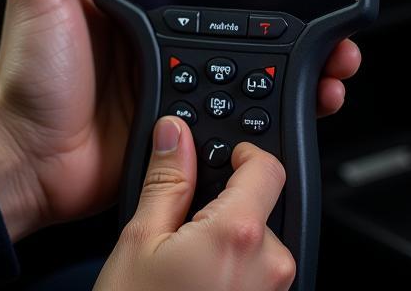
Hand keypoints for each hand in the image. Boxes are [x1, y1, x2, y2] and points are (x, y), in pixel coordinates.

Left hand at [0, 0, 362, 240]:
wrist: (32, 161)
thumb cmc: (28, 75)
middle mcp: (157, 31)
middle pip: (235, 13)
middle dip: (284, 9)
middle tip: (319, 8)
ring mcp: (174, 74)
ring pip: (251, 60)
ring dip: (295, 57)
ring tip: (330, 55)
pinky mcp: (185, 119)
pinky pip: (240, 108)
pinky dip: (277, 104)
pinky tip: (305, 96)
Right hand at [95, 120, 295, 290]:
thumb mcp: (140, 239)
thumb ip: (166, 180)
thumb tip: (175, 134)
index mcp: (239, 234)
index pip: (268, 168)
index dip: (245, 154)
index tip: (222, 157)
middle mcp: (270, 268)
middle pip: (264, 210)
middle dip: (230, 207)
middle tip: (185, 224)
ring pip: (261, 248)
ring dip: (230, 245)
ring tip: (184, 265)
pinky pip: (259, 281)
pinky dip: (233, 274)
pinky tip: (196, 286)